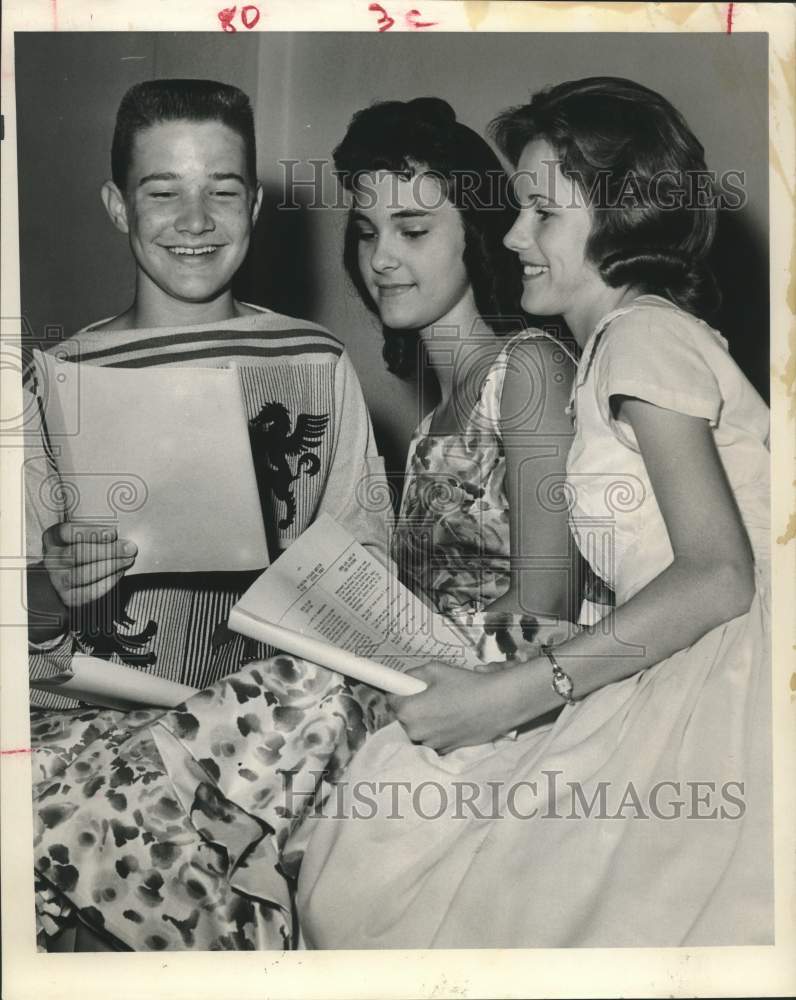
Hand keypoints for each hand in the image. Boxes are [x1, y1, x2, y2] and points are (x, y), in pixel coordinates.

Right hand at [42, 522, 136, 608]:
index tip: (113, 533)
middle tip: (129, 548)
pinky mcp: (68, 597)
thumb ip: (96, 532)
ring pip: (83, 574)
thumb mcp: (81, 536)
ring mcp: (57, 580)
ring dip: (110, 566)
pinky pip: (89, 592)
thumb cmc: (79, 551)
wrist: (65, 580)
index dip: (90, 532)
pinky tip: (119, 573)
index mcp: (53, 538)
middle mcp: (51, 559)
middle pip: (77, 554)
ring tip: (128, 560)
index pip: (66, 532)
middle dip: (107, 550)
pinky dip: (107, 582)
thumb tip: (123, 533)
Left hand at [386, 661, 520, 753]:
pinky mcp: (445, 750)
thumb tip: (405, 679)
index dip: (402, 689)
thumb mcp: (436, 669)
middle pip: (405, 715)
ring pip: (420, 727)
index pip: (392, 699)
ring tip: (448, 704)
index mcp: (409, 711)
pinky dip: (440, 729)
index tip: (410, 685)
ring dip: (427, 718)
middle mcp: (416, 732)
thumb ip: (414, 674)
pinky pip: (434, 737)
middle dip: (415, 704)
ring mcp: (431, 744)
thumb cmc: (467, 685)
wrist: (498, 704)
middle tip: (435, 692)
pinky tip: (455, 717)